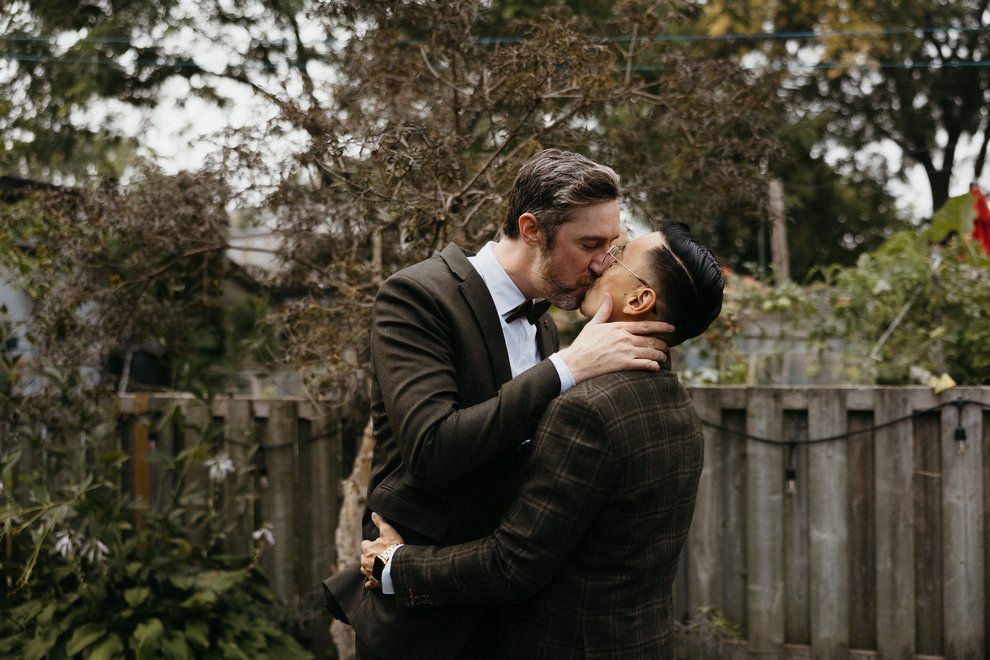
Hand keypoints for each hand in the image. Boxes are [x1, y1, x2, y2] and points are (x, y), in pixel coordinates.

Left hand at [360, 513, 404, 589]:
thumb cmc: (393, 548)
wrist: (397, 566)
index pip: (364, 544)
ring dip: (369, 568)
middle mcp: (365, 561)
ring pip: (364, 570)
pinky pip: (369, 583)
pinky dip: (371, 582)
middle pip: (363, 558)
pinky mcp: (373, 582)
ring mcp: (368, 572)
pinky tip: (374, 581)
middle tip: (379, 556)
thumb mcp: (388, 531)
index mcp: (367, 548)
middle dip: (369, 557)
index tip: (377, 545)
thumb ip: (380, 522)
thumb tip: (374, 513)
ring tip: (377, 567)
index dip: (370, 544)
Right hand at [558, 294, 673, 383]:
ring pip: (651, 352)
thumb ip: (604, 310)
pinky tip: (656, 367)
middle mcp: (625, 338)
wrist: (575, 362)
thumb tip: (608, 295)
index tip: (672, 328)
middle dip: (662, 344)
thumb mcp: (593, 325)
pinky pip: (645, 364)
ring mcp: (625, 351)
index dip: (661, 327)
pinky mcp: (624, 364)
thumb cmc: (583, 344)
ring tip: (663, 358)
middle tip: (667, 348)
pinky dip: (654, 366)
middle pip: (651, 340)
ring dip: (660, 356)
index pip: (645, 325)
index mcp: (619, 327)